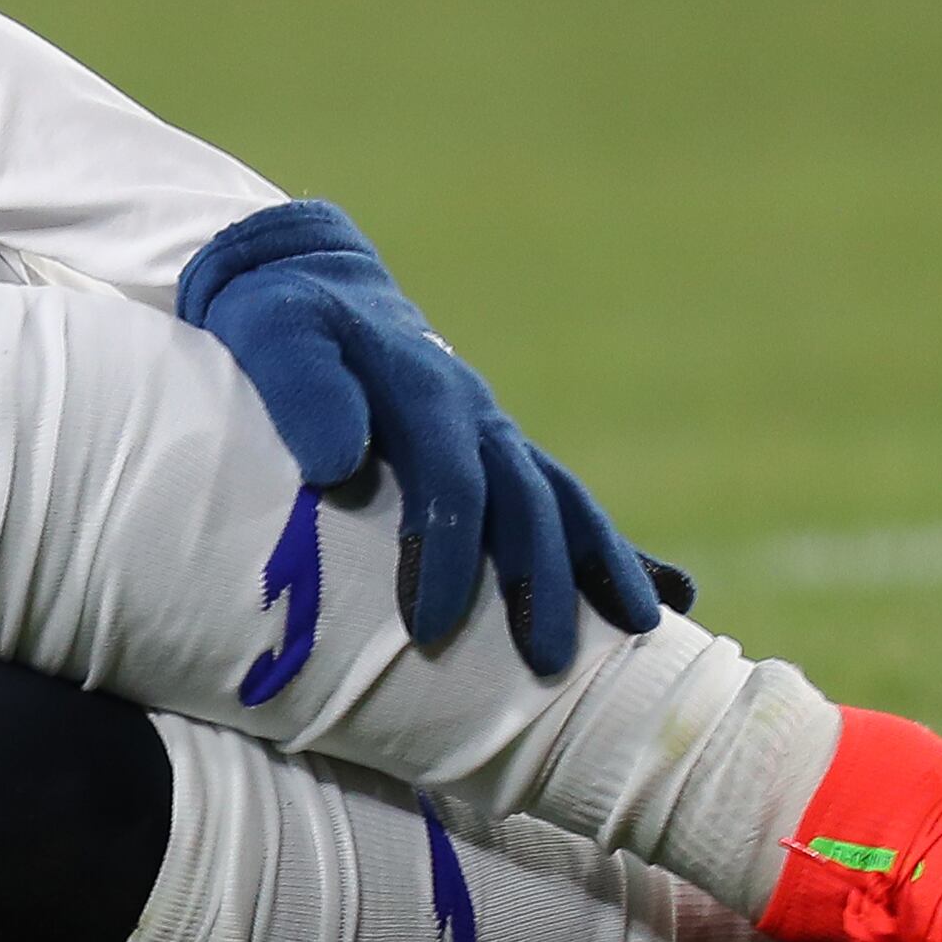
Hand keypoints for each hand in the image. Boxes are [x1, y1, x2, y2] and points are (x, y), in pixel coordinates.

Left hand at [175, 199, 678, 676]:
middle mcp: (474, 414)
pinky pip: (566, 499)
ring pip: (563, 499)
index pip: (452, 483)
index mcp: (424, 393)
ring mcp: (493, 432)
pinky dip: (615, 546)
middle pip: (528, 500)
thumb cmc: (280, 316)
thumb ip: (304, 389)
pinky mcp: (496, 449)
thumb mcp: (274, 334)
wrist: (309, 277)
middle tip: (547, 664)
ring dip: (598, 566)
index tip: (429, 628)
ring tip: (639, 630)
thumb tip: (340, 465)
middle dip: (543, 581)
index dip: (448, 554)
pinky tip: (667, 593)